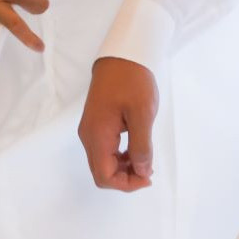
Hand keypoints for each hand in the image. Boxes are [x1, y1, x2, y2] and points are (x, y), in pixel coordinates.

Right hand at [78, 57, 158, 191]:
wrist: (122, 54)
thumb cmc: (132, 80)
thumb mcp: (142, 113)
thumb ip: (141, 146)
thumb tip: (141, 171)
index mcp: (97, 135)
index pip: (104, 176)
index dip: (126, 184)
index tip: (148, 176)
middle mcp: (89, 136)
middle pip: (101, 173)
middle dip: (125, 178)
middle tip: (148, 170)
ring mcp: (91, 129)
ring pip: (103, 163)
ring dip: (124, 168)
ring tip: (145, 159)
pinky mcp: (96, 123)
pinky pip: (105, 150)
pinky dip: (120, 156)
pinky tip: (136, 148)